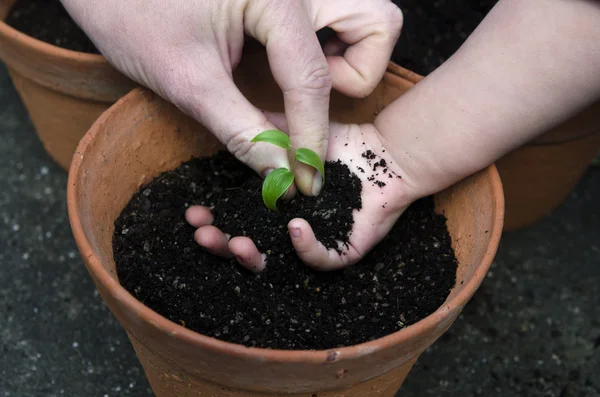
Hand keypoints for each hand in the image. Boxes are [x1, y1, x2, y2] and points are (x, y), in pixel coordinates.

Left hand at [62, 0, 402, 194]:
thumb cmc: (133, 15)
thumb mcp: (187, 80)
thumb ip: (241, 130)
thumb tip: (281, 174)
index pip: (312, 76)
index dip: (310, 135)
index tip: (306, 178)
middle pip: (375, 24)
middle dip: (354, 73)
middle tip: (307, 97)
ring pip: (365, 17)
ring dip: (347, 58)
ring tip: (299, 82)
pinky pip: (337, 18)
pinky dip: (329, 48)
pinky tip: (289, 67)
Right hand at [185, 114, 420, 271]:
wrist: (384, 150)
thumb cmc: (339, 142)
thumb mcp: (289, 134)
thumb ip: (258, 133)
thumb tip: (223, 126)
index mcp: (275, 208)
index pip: (237, 222)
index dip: (214, 222)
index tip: (193, 215)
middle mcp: (291, 229)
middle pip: (249, 249)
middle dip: (222, 246)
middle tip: (203, 236)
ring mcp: (318, 242)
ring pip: (280, 261)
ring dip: (253, 257)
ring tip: (238, 242)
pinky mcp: (346, 249)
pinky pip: (323, 259)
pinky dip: (307, 248)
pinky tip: (293, 227)